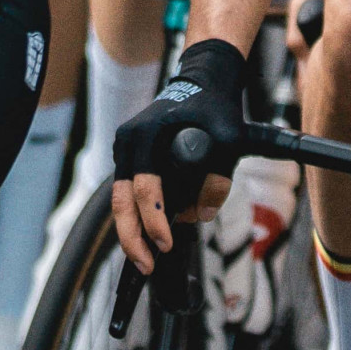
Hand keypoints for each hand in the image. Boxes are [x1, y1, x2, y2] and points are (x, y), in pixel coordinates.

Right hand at [107, 37, 249, 273]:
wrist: (204, 83)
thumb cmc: (216, 108)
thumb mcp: (230, 139)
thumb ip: (219, 179)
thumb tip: (201, 215)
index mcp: (145, 136)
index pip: (145, 189)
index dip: (154, 221)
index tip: (166, 245)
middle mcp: (128, 143)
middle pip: (120, 201)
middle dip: (132, 239)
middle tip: (147, 266)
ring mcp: (126, 150)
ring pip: (120, 201)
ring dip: (132, 232)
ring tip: (148, 259)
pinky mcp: (132, 159)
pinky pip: (129, 193)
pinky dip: (138, 217)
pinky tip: (149, 238)